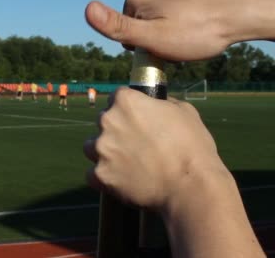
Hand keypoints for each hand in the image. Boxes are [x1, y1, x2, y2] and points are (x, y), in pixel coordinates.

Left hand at [84, 87, 227, 210]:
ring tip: (125, 164)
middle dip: (115, 131)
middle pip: (103, 122)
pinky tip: (119, 180)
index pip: (115, 98)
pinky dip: (103, 177)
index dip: (127, 109)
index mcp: (125, 102)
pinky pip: (92, 175)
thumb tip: (154, 104)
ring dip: (105, 153)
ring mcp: (101, 149)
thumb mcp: (184, 112)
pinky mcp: (100, 175)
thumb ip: (162, 104)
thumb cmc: (193, 148)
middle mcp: (108, 121)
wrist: (191, 186)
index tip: (135, 119)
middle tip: (135, 145)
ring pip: (92, 147)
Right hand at [85, 0, 274, 60]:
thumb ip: (118, 26)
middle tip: (179, 43)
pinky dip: (185, 5)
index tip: (163, 50)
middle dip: (156, 31)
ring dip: (170, 17)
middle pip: (143, 16)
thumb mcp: (153, 38)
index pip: (127, 30)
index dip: (143, 45)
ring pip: (161, 4)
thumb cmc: (198, 31)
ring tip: (192, 30)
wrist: (243, 10)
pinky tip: (200, 14)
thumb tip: (87, 8)